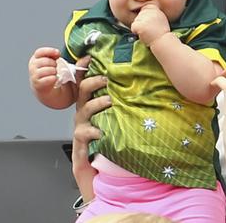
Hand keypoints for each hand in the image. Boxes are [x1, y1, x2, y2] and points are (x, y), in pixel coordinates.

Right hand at [28, 47, 60, 95]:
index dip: (50, 51)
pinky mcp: (37, 84)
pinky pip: (50, 78)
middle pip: (46, 61)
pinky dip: (54, 78)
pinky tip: (54, 78)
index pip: (40, 52)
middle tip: (55, 67)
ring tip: (54, 73)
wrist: (44, 87)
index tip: (58, 54)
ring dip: (54, 71)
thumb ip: (53, 55)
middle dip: (54, 64)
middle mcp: (32, 66)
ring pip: (49, 70)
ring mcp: (34, 75)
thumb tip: (57, 53)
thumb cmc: (48, 72)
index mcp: (35, 58)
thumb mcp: (50, 61)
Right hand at [72, 60, 110, 200]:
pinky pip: (84, 134)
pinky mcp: (81, 143)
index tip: (90, 55)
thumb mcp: (117, 118)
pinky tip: (101, 132)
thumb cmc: (108, 140)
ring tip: (109, 100)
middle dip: (92, 82)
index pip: (86, 82)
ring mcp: (81, 128)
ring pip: (84, 110)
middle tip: (106, 78)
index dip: (86, 68)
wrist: (94, 169)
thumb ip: (124, 103)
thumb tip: (143, 85)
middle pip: (82, 91)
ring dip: (96, 103)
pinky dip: (93, 132)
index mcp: (91, 104)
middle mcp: (84, 114)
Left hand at [130, 4, 169, 44]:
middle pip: (139, 16)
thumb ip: (153, 12)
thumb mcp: (161, 17)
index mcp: (154, 8)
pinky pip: (133, 27)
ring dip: (140, 28)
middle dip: (142, 23)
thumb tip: (145, 8)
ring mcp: (143, 17)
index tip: (152, 23)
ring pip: (136, 21)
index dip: (146, 18)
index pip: (144, 10)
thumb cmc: (161, 32)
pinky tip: (144, 34)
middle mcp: (148, 11)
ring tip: (148, 31)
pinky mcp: (139, 24)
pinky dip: (136, 32)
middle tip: (150, 29)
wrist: (162, 41)